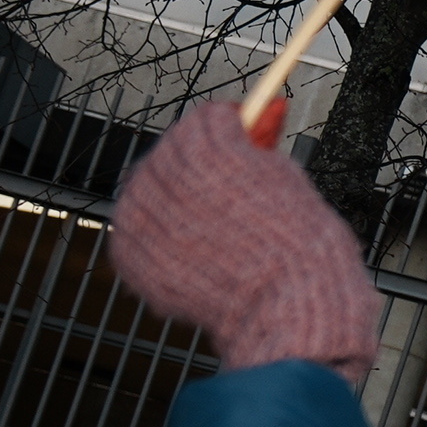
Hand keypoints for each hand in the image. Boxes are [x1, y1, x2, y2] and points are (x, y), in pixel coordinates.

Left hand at [107, 97, 380, 379]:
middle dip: (201, 163)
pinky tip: (198, 254)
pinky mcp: (129, 253)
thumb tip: (256, 117)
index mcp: (206, 146)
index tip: (246, 141)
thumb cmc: (298, 243)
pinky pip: (139, 230)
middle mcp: (164, 175)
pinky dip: (162, 238)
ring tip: (218, 229)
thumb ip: (258, 145)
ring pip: (152, 188)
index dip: (233, 128)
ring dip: (178, 199)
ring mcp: (141, 217)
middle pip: (175, 149)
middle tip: (233, 190)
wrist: (287, 308)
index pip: (208, 118)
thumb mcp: (286, 175)